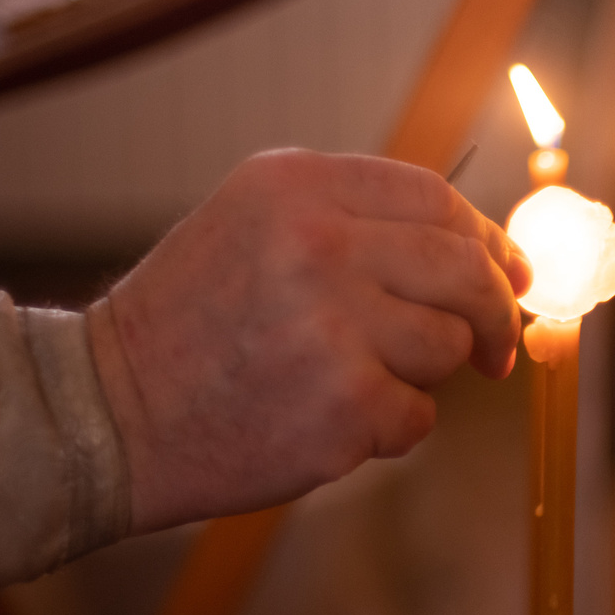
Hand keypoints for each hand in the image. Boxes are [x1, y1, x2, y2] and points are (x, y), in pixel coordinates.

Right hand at [88, 149, 528, 533]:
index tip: (509, 274)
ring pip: (447, 344)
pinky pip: (418, 416)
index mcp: (294, 186)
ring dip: (420, 373)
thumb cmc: (193, 325)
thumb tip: (490, 254)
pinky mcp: (345, 404)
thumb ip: (357, 224)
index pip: (435, 199)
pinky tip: (325, 421)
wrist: (105, 414)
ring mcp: (333, 325)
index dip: (486, 240)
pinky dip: (388, 429)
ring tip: (348, 379)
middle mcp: (316, 243)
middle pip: (465, 268)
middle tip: (496, 348)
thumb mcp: (254, 229)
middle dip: (494, 310)